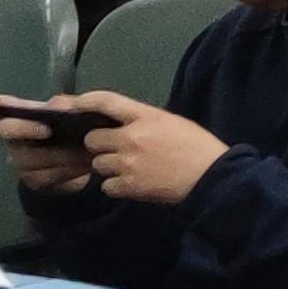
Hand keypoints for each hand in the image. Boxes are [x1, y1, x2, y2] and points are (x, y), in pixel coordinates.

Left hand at [0, 91, 219, 205]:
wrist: (213, 177)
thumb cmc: (198, 147)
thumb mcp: (173, 123)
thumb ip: (145, 121)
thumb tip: (122, 123)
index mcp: (145, 117)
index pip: (106, 102)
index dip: (86, 101)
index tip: (75, 105)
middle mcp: (131, 138)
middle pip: (92, 139)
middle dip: (99, 145)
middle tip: (114, 150)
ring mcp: (127, 163)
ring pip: (98, 164)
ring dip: (108, 168)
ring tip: (127, 169)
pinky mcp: (128, 186)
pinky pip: (106, 186)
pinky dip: (116, 186)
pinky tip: (132, 184)